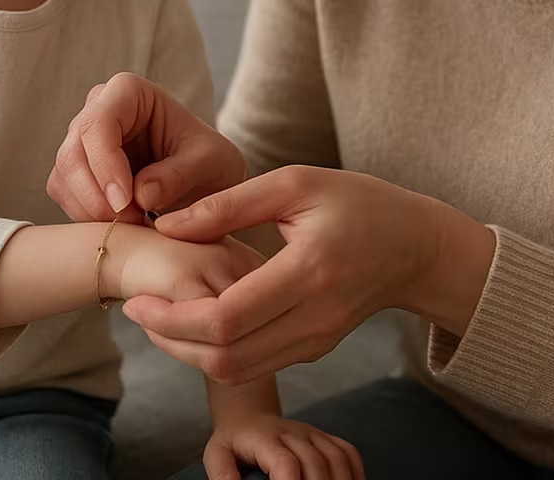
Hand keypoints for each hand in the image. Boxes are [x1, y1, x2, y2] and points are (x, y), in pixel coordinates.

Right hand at [48, 72, 246, 224]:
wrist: (205, 180)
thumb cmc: (209, 160)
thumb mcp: (210, 163)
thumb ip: (180, 174)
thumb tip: (141, 193)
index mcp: (129, 92)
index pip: (98, 123)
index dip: (105, 164)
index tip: (126, 202)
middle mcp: (97, 110)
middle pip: (72, 154)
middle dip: (97, 197)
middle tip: (133, 222)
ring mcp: (82, 142)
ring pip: (63, 179)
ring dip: (93, 212)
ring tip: (136, 225)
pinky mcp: (76, 173)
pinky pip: (66, 197)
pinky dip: (88, 218)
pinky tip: (122, 226)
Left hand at [124, 166, 495, 384]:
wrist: (416, 247)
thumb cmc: (357, 202)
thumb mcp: (295, 183)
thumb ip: (228, 204)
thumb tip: (166, 225)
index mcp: (309, 271)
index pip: (228, 318)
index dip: (173, 318)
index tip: (138, 298)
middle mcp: (315, 317)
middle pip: (226, 356)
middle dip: (171, 341)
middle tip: (136, 311)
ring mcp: (317, 341)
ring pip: (238, 370)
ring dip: (189, 352)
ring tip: (158, 316)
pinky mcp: (315, 349)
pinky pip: (256, 364)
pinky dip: (216, 351)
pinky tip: (194, 320)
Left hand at [204, 414, 363, 479]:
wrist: (248, 417)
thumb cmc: (233, 444)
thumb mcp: (216, 455)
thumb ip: (222, 474)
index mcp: (264, 438)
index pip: (286, 463)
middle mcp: (292, 432)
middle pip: (315, 463)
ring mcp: (312, 433)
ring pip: (336, 458)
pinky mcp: (324, 437)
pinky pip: (348, 452)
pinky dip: (355, 472)